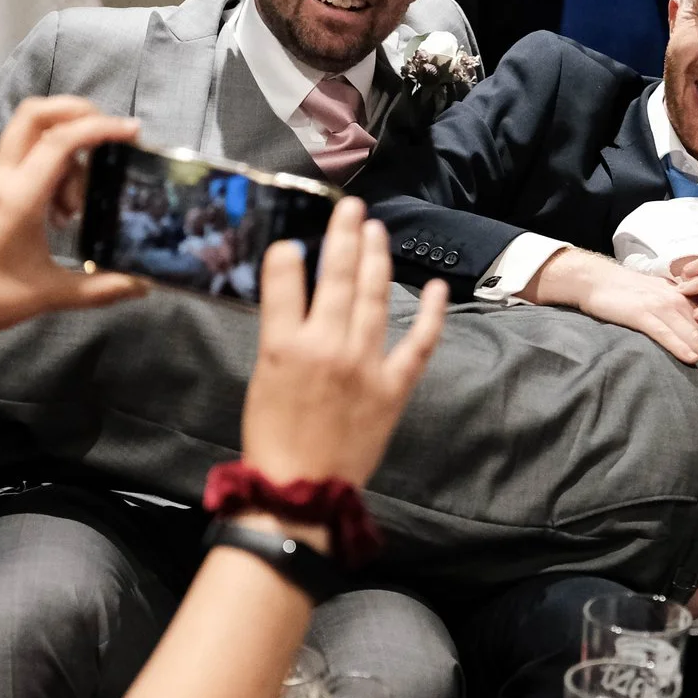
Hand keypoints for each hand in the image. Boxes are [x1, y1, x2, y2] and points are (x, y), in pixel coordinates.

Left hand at [0, 97, 150, 337]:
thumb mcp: (50, 295)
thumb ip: (101, 289)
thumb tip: (144, 284)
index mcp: (19, 196)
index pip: (60, 140)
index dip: (100, 128)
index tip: (133, 132)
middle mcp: (4, 177)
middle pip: (37, 113)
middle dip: (78, 113)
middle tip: (110, 138)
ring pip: (34, 134)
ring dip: (69, 153)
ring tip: (79, 206)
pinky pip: (28, 157)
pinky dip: (54, 168)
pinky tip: (62, 213)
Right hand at [242, 197, 448, 487]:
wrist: (301, 490)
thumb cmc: (272, 439)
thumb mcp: (261, 380)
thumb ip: (280, 335)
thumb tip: (295, 300)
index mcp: (284, 346)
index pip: (285, 279)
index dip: (289, 253)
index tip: (293, 237)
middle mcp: (327, 347)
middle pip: (337, 277)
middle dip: (344, 236)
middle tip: (351, 208)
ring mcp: (364, 365)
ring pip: (373, 297)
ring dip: (376, 258)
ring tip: (376, 230)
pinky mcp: (392, 388)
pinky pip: (417, 344)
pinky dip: (430, 314)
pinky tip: (436, 287)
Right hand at [527, 248, 697, 362]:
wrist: (599, 280)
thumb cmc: (631, 291)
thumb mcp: (664, 295)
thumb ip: (685, 307)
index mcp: (687, 295)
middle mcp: (679, 299)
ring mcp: (661, 306)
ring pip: (691, 329)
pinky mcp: (642, 315)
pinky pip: (664, 332)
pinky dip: (679, 345)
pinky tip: (691, 359)